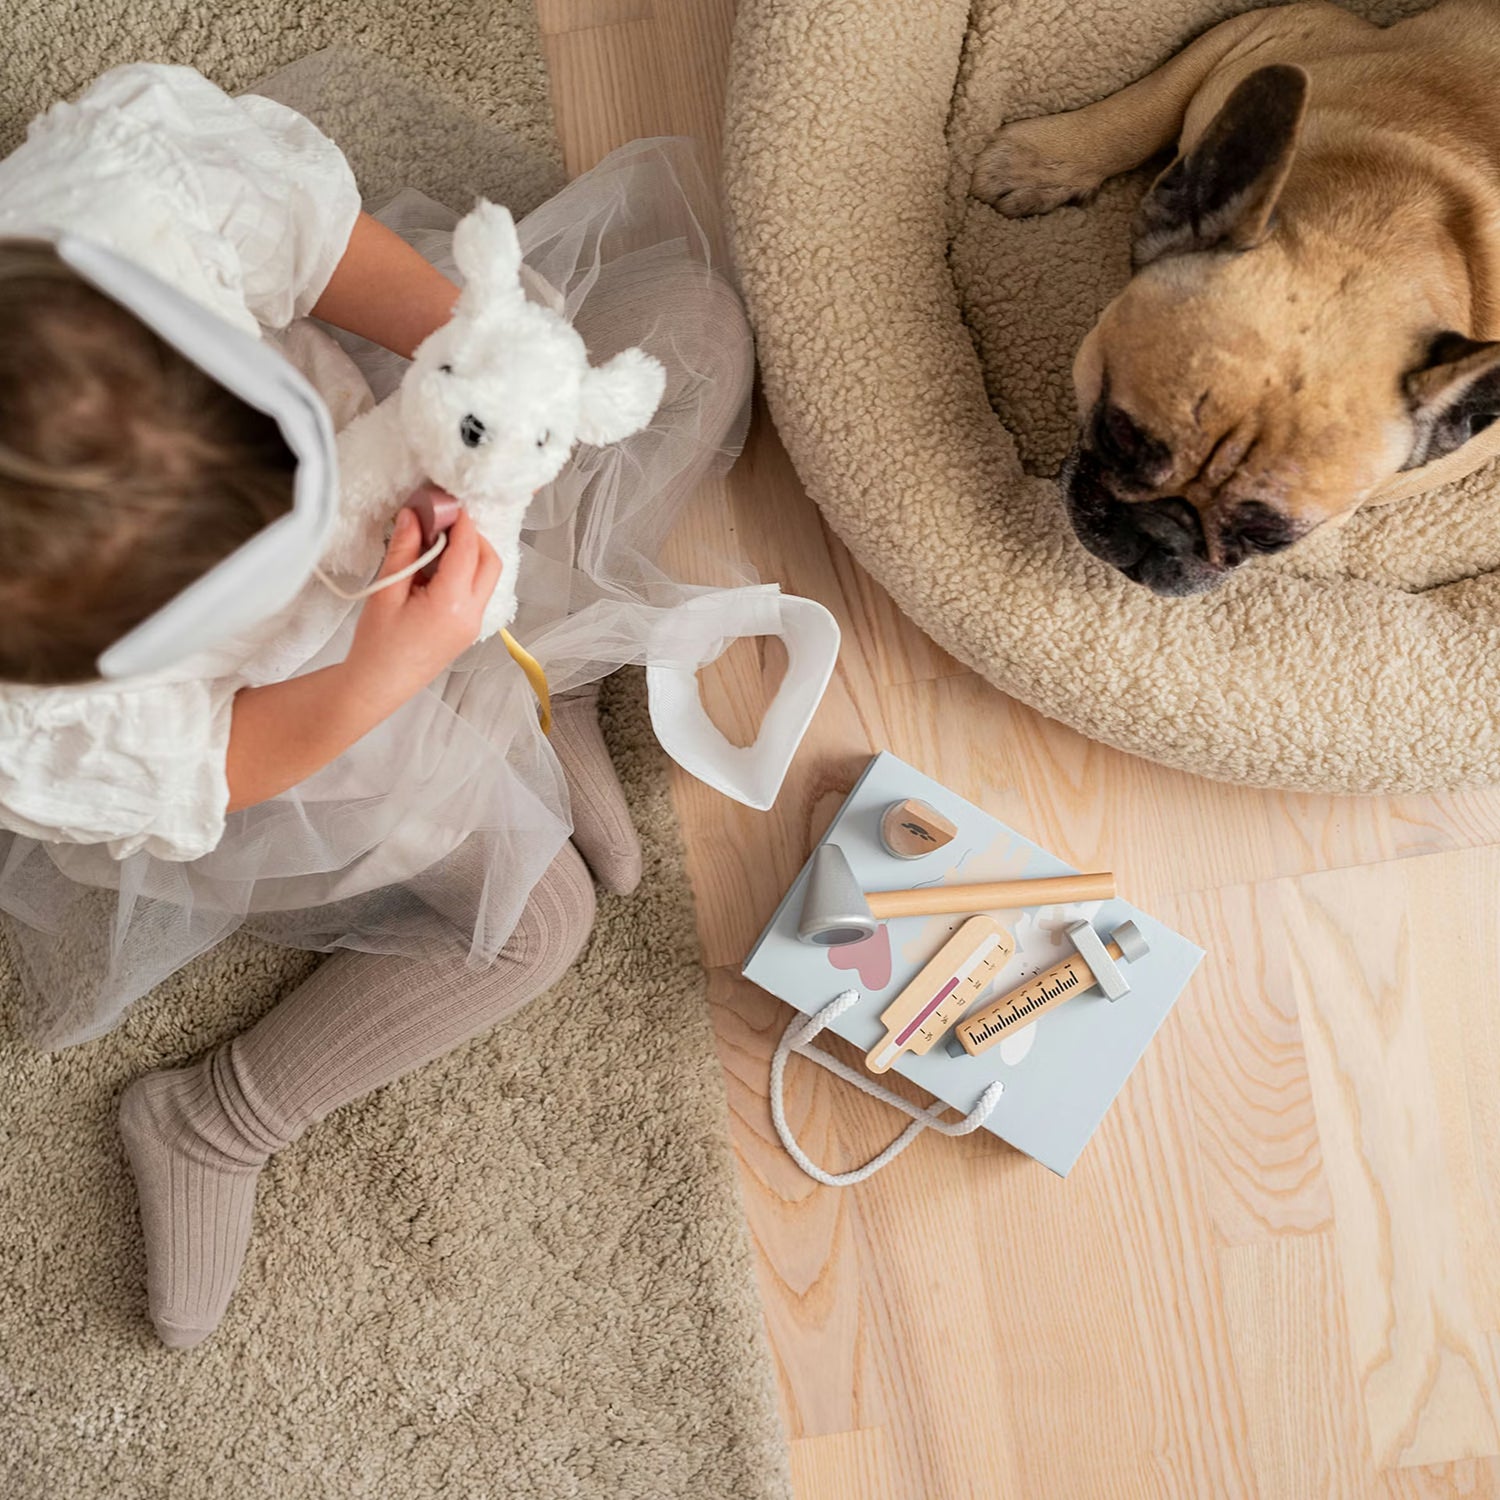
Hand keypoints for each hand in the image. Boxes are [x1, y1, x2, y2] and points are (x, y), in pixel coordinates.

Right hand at [345, 507, 501, 699]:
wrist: (378, 685)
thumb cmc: (377, 645)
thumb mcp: (385, 592)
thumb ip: (404, 550)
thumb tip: (414, 515)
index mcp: (452, 604)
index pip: (468, 550)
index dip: (461, 521)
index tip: (448, 503)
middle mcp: (471, 615)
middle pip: (490, 561)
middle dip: (473, 536)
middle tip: (444, 522)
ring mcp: (473, 624)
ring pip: (488, 577)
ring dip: (471, 554)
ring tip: (436, 545)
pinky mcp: (468, 629)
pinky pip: (478, 591)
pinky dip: (466, 573)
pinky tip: (436, 569)